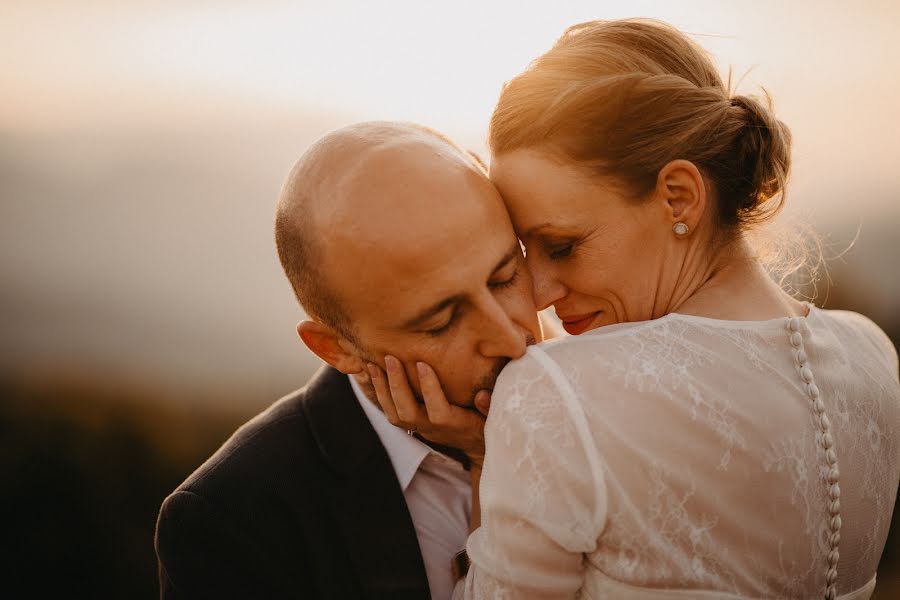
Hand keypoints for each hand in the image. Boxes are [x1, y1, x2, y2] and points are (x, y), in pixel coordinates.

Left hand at [368, 356, 490, 466]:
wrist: (474, 447)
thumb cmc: (486, 425)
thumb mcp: (493, 418)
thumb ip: (490, 407)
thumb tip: (483, 395)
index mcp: (453, 424)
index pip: (438, 410)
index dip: (429, 389)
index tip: (423, 364)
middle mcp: (432, 428)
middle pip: (407, 411)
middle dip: (396, 385)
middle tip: (389, 358)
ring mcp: (419, 427)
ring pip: (394, 414)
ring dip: (382, 389)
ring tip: (372, 365)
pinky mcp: (412, 424)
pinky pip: (391, 412)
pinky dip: (380, 393)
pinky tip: (373, 373)